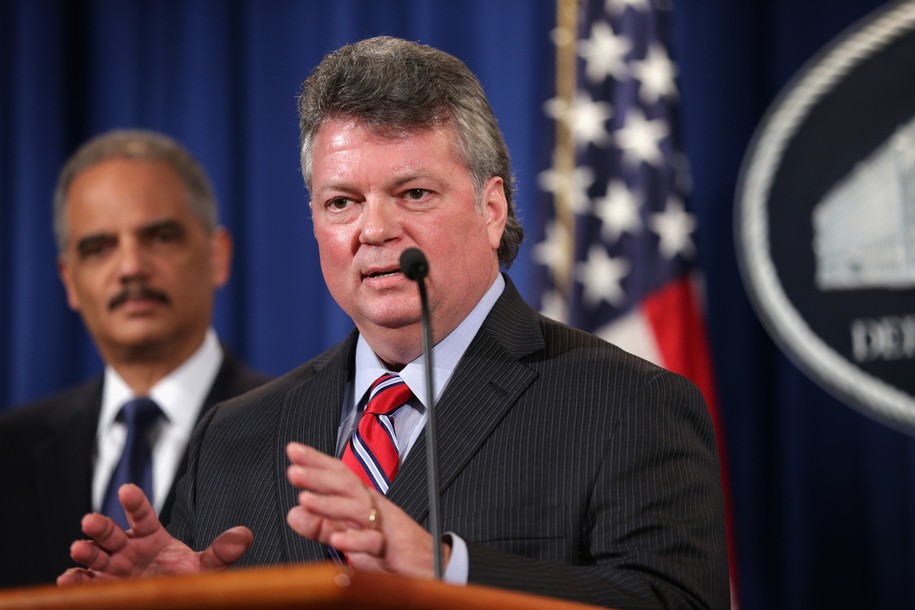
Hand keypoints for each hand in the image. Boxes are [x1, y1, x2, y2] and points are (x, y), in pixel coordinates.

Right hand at [57, 483, 252, 584]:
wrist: (170, 599)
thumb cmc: (184, 580)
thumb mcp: (205, 567)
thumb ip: (221, 552)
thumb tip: (245, 535)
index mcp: (151, 537)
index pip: (142, 515)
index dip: (135, 503)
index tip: (126, 490)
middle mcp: (128, 549)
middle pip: (112, 533)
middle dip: (100, 527)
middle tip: (89, 520)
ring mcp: (113, 568)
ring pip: (95, 555)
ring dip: (85, 551)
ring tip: (77, 548)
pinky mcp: (103, 586)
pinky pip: (86, 581)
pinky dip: (75, 580)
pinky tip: (67, 580)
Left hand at [285, 442, 449, 578]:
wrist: (430, 565)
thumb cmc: (389, 548)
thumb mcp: (348, 535)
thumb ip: (320, 527)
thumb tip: (294, 513)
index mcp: (362, 500)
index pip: (338, 475)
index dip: (317, 462)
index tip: (294, 450)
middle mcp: (373, 507)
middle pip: (346, 485)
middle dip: (319, 476)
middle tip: (294, 471)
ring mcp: (384, 525)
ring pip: (356, 508)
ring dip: (330, 503)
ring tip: (305, 499)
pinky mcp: (393, 548)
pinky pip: (373, 542)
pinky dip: (355, 540)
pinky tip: (337, 539)